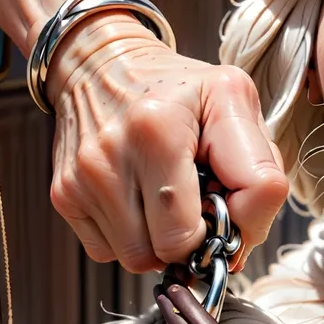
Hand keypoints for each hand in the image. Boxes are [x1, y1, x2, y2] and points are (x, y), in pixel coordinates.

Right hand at [47, 11, 287, 272]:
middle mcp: (112, 155)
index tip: (231, 203)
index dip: (233, 227)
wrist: (100, 63)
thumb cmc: (178, 87)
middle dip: (195, 238)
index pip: (207, 227)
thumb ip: (260, 168)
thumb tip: (240, 243)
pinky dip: (130, 237)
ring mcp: (84, 179)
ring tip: (166, 197)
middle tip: (199, 203)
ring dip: (160, 241)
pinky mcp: (64, 195)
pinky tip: (137, 199)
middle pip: (171, 251)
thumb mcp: (234, 100)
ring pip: (138, 260)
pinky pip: (107, 252)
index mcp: (159, 130)